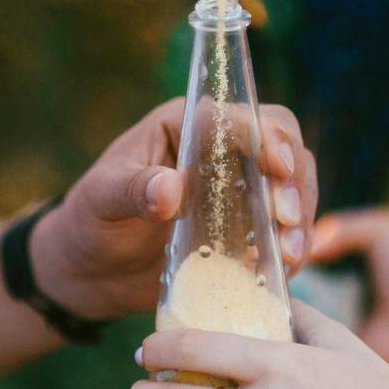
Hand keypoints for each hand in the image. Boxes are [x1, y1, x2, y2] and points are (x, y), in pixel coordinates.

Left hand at [31, 98, 316, 319]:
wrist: (90, 271)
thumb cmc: (88, 221)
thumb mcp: (100, 201)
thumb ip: (131, 191)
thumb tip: (170, 189)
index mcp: (185, 124)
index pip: (237, 116)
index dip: (264, 137)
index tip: (277, 168)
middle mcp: (220, 150)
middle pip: (282, 146)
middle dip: (292, 182)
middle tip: (285, 221)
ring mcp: (238, 189)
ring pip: (292, 188)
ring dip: (299, 219)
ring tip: (291, 255)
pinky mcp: (246, 228)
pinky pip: (282, 230)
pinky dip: (291, 247)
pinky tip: (285, 271)